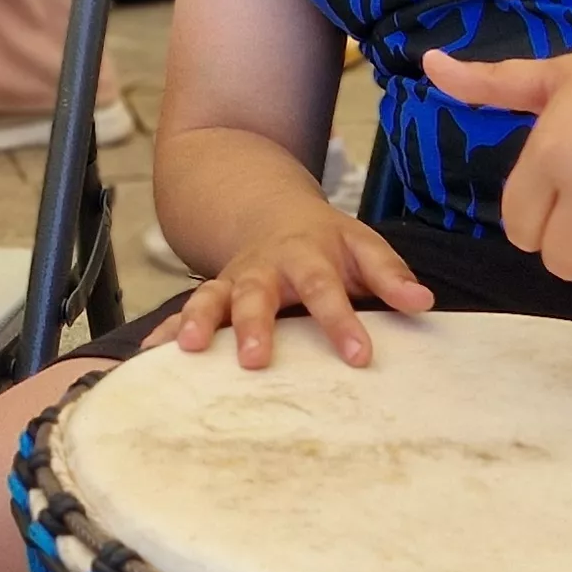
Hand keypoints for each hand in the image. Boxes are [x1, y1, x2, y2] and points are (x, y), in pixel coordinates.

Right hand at [170, 184, 434, 368]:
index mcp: (307, 256)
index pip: (326, 289)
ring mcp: (232, 281)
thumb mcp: (361, 245)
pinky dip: (164, 332)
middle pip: (257, 295)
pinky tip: (149, 355)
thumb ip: (389, 274)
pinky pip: (183, 312)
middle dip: (253, 326)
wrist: (269, 211)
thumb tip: (422, 303)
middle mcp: (264, 269)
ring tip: (188, 350)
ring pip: (210, 297)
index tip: (358, 358)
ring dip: (198, 322)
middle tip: (254, 361)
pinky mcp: (211, 296)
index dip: (341, 323)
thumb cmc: (324, 242)